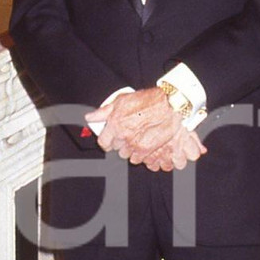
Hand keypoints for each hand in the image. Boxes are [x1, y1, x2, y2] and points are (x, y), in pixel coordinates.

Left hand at [85, 87, 206, 170]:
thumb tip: (90, 117)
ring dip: (131, 149)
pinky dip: (140, 154)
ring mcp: (135, 144)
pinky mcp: (146, 150)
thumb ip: (103, 111)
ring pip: (127, 155)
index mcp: (114, 124)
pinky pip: (138, 158)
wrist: (168, 105)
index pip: (103, 142)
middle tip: (129, 134)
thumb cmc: (147, 100)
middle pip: (116, 149)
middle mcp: (123, 136)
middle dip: (121, 143)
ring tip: (138, 138)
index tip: (110, 141)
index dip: (107, 142)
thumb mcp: (121, 100)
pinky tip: (144, 144)